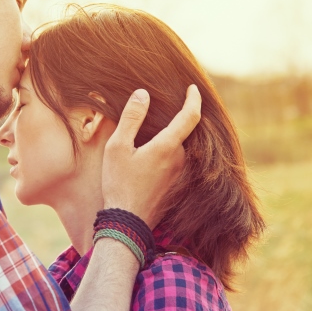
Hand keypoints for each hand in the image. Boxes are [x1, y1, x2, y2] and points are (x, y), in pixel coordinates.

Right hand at [101, 84, 201, 227]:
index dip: (193, 99)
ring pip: (179, 147)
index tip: (192, 87)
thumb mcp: (118, 147)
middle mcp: (180, 159)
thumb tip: (143, 94)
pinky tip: (152, 154)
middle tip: (165, 106)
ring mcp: (180, 174)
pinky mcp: (176, 185)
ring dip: (170, 137)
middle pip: (184, 131)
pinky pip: (176, 160)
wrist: (128, 223)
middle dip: (177, 118)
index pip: (190, 116)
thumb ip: (131, 118)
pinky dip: (168, 151)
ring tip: (153, 130)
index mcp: (167, 146)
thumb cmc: (119, 183)